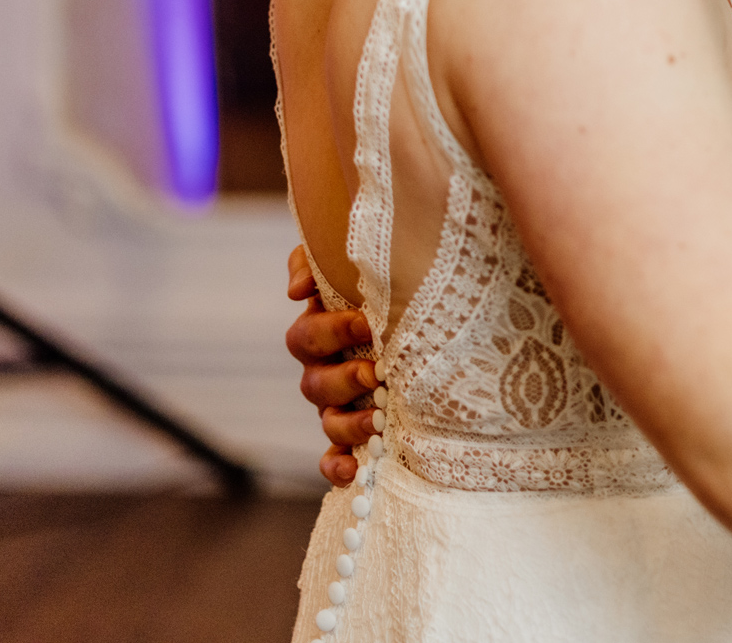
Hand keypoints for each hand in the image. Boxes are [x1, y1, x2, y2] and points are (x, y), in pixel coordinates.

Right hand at [286, 245, 375, 488]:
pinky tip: (354, 471)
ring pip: (328, 421)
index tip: (366, 321)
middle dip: (343, 379)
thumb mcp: (353, 260)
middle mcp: (327, 371)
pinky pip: (335, 457)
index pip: (305, 338)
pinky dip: (339, 466)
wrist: (435, 306)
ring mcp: (341, 405)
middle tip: (376, 373)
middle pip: (313, 384)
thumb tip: (296, 290)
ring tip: (378, 420)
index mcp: (323, 333)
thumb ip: (315, 259)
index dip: (330, 332)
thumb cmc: (391, 280)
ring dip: (348, 423)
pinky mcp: (357, 434)